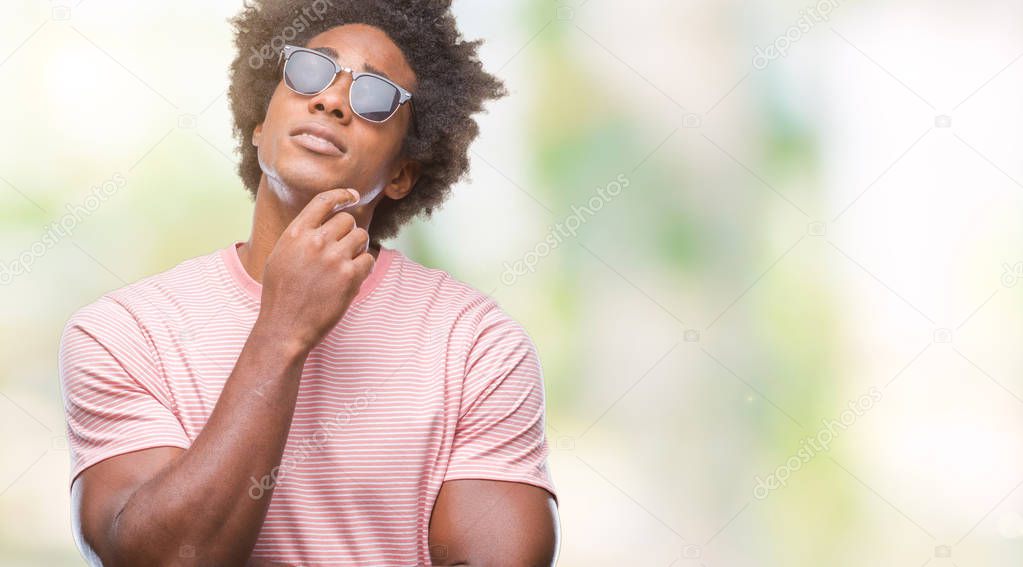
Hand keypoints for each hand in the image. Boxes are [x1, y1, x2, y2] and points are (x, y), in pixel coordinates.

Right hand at [256, 188, 374, 352]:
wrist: (285, 327)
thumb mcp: (280, 256)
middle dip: (348, 232)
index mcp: (295, 233)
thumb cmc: (281, 294)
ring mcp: (334, 258)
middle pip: (347, 220)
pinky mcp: (350, 276)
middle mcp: (315, 241)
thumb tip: (324, 221)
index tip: (353, 196)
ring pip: (361, 236)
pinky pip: (369, 259)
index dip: (342, 195)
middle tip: (342, 250)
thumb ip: (300, 236)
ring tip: (344, 265)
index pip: (323, 201)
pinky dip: (364, 267)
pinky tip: (351, 278)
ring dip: (358, 249)